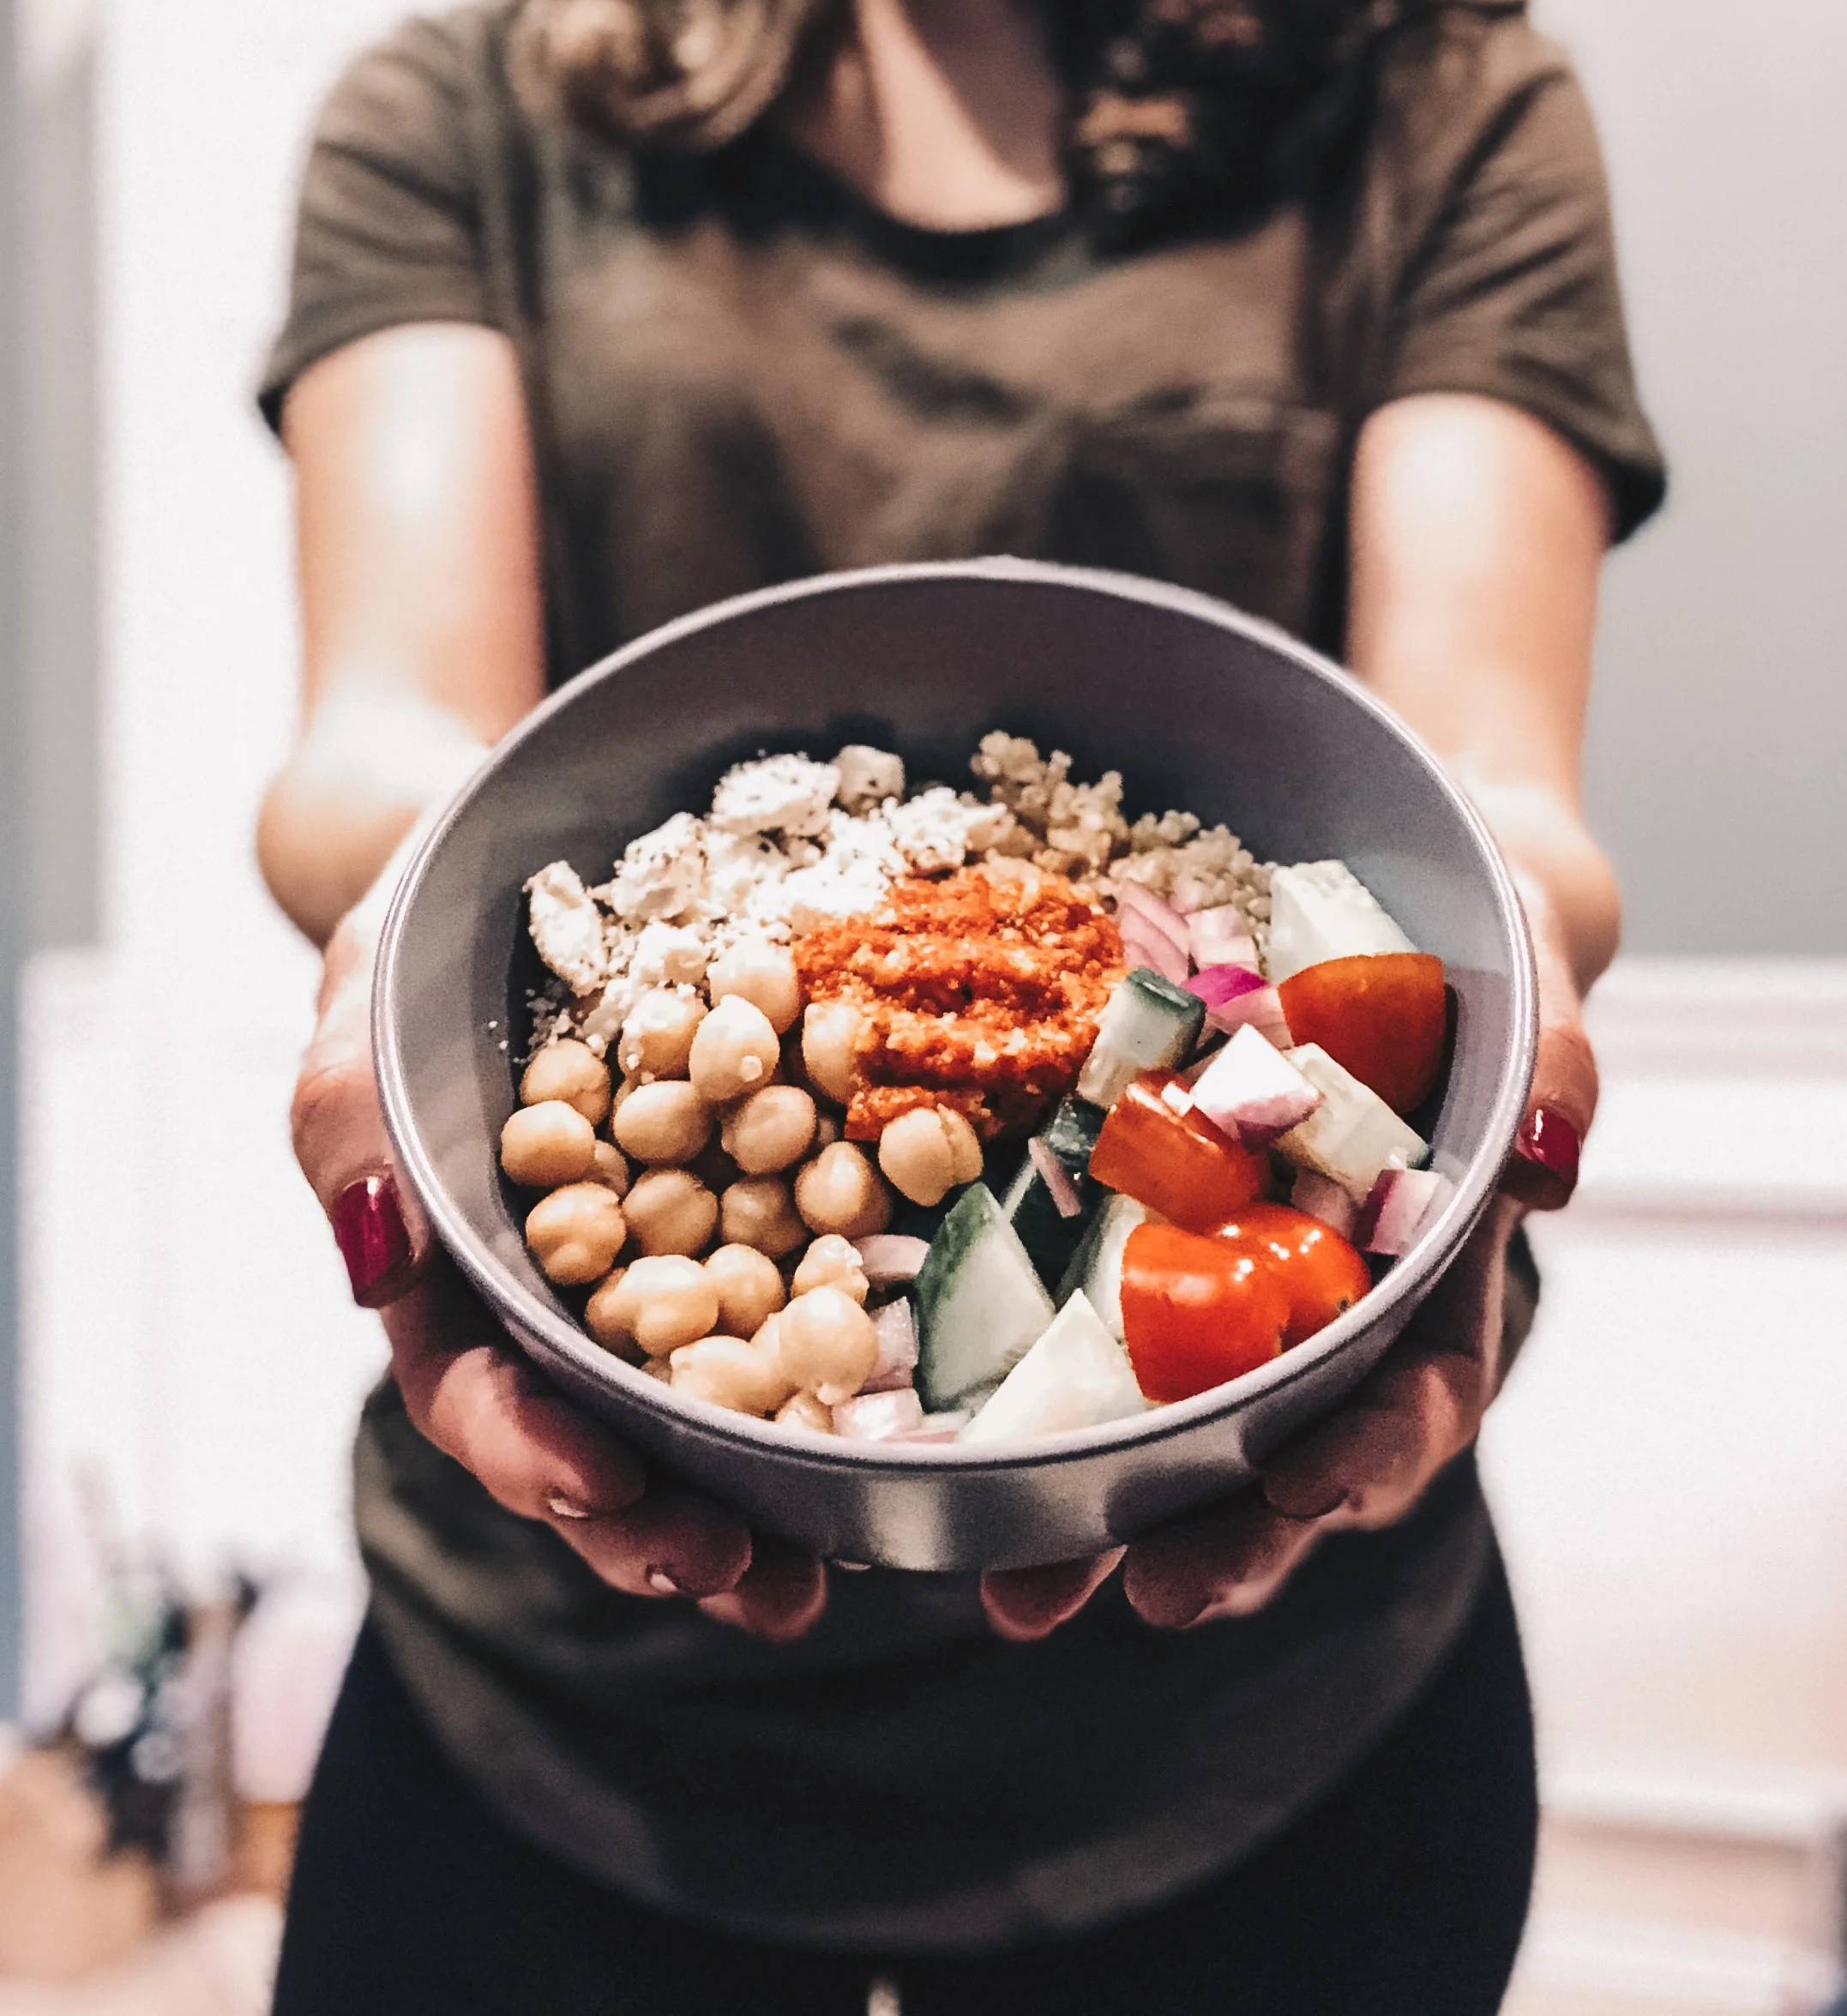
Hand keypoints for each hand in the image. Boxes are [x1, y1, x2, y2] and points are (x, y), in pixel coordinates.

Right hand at [291, 869, 827, 1641]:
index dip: (533, 1453)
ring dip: (766, 1503)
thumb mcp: (372, 996)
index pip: (480, 1392)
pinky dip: (847, 1383)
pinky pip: (810, 1310)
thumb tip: (372, 1253)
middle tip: (741, 1573)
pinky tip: (904, 1434)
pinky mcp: (776, 1222)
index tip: (603, 1482)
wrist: (549, 870)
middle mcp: (575, 1296)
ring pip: (714, 1415)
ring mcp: (678, 1268)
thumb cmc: (435, 937)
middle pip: (607, 1442)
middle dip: (665, 1524)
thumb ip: (352, 1112)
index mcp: (466, 1270)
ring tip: (830, 1566)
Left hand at [981, 882, 1595, 1640]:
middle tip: (1159, 1595)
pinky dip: (1025, 1418)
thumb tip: (1548, 1160)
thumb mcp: (1519, 988)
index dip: (1375, 1453)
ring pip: (1172, 1443)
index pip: (1422, 1393)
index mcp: (1427, 1276)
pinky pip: (1076, 1349)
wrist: (1372, 924)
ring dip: (1105, 1531)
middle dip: (1231, 1542)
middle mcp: (1321, 1317)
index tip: (1310, 1485)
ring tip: (1022, 1596)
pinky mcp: (1124, 1260)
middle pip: (1288, 1461)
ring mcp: (1219, 1300)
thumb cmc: (1466, 960)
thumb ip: (1553, 1066)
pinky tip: (949, 1466)